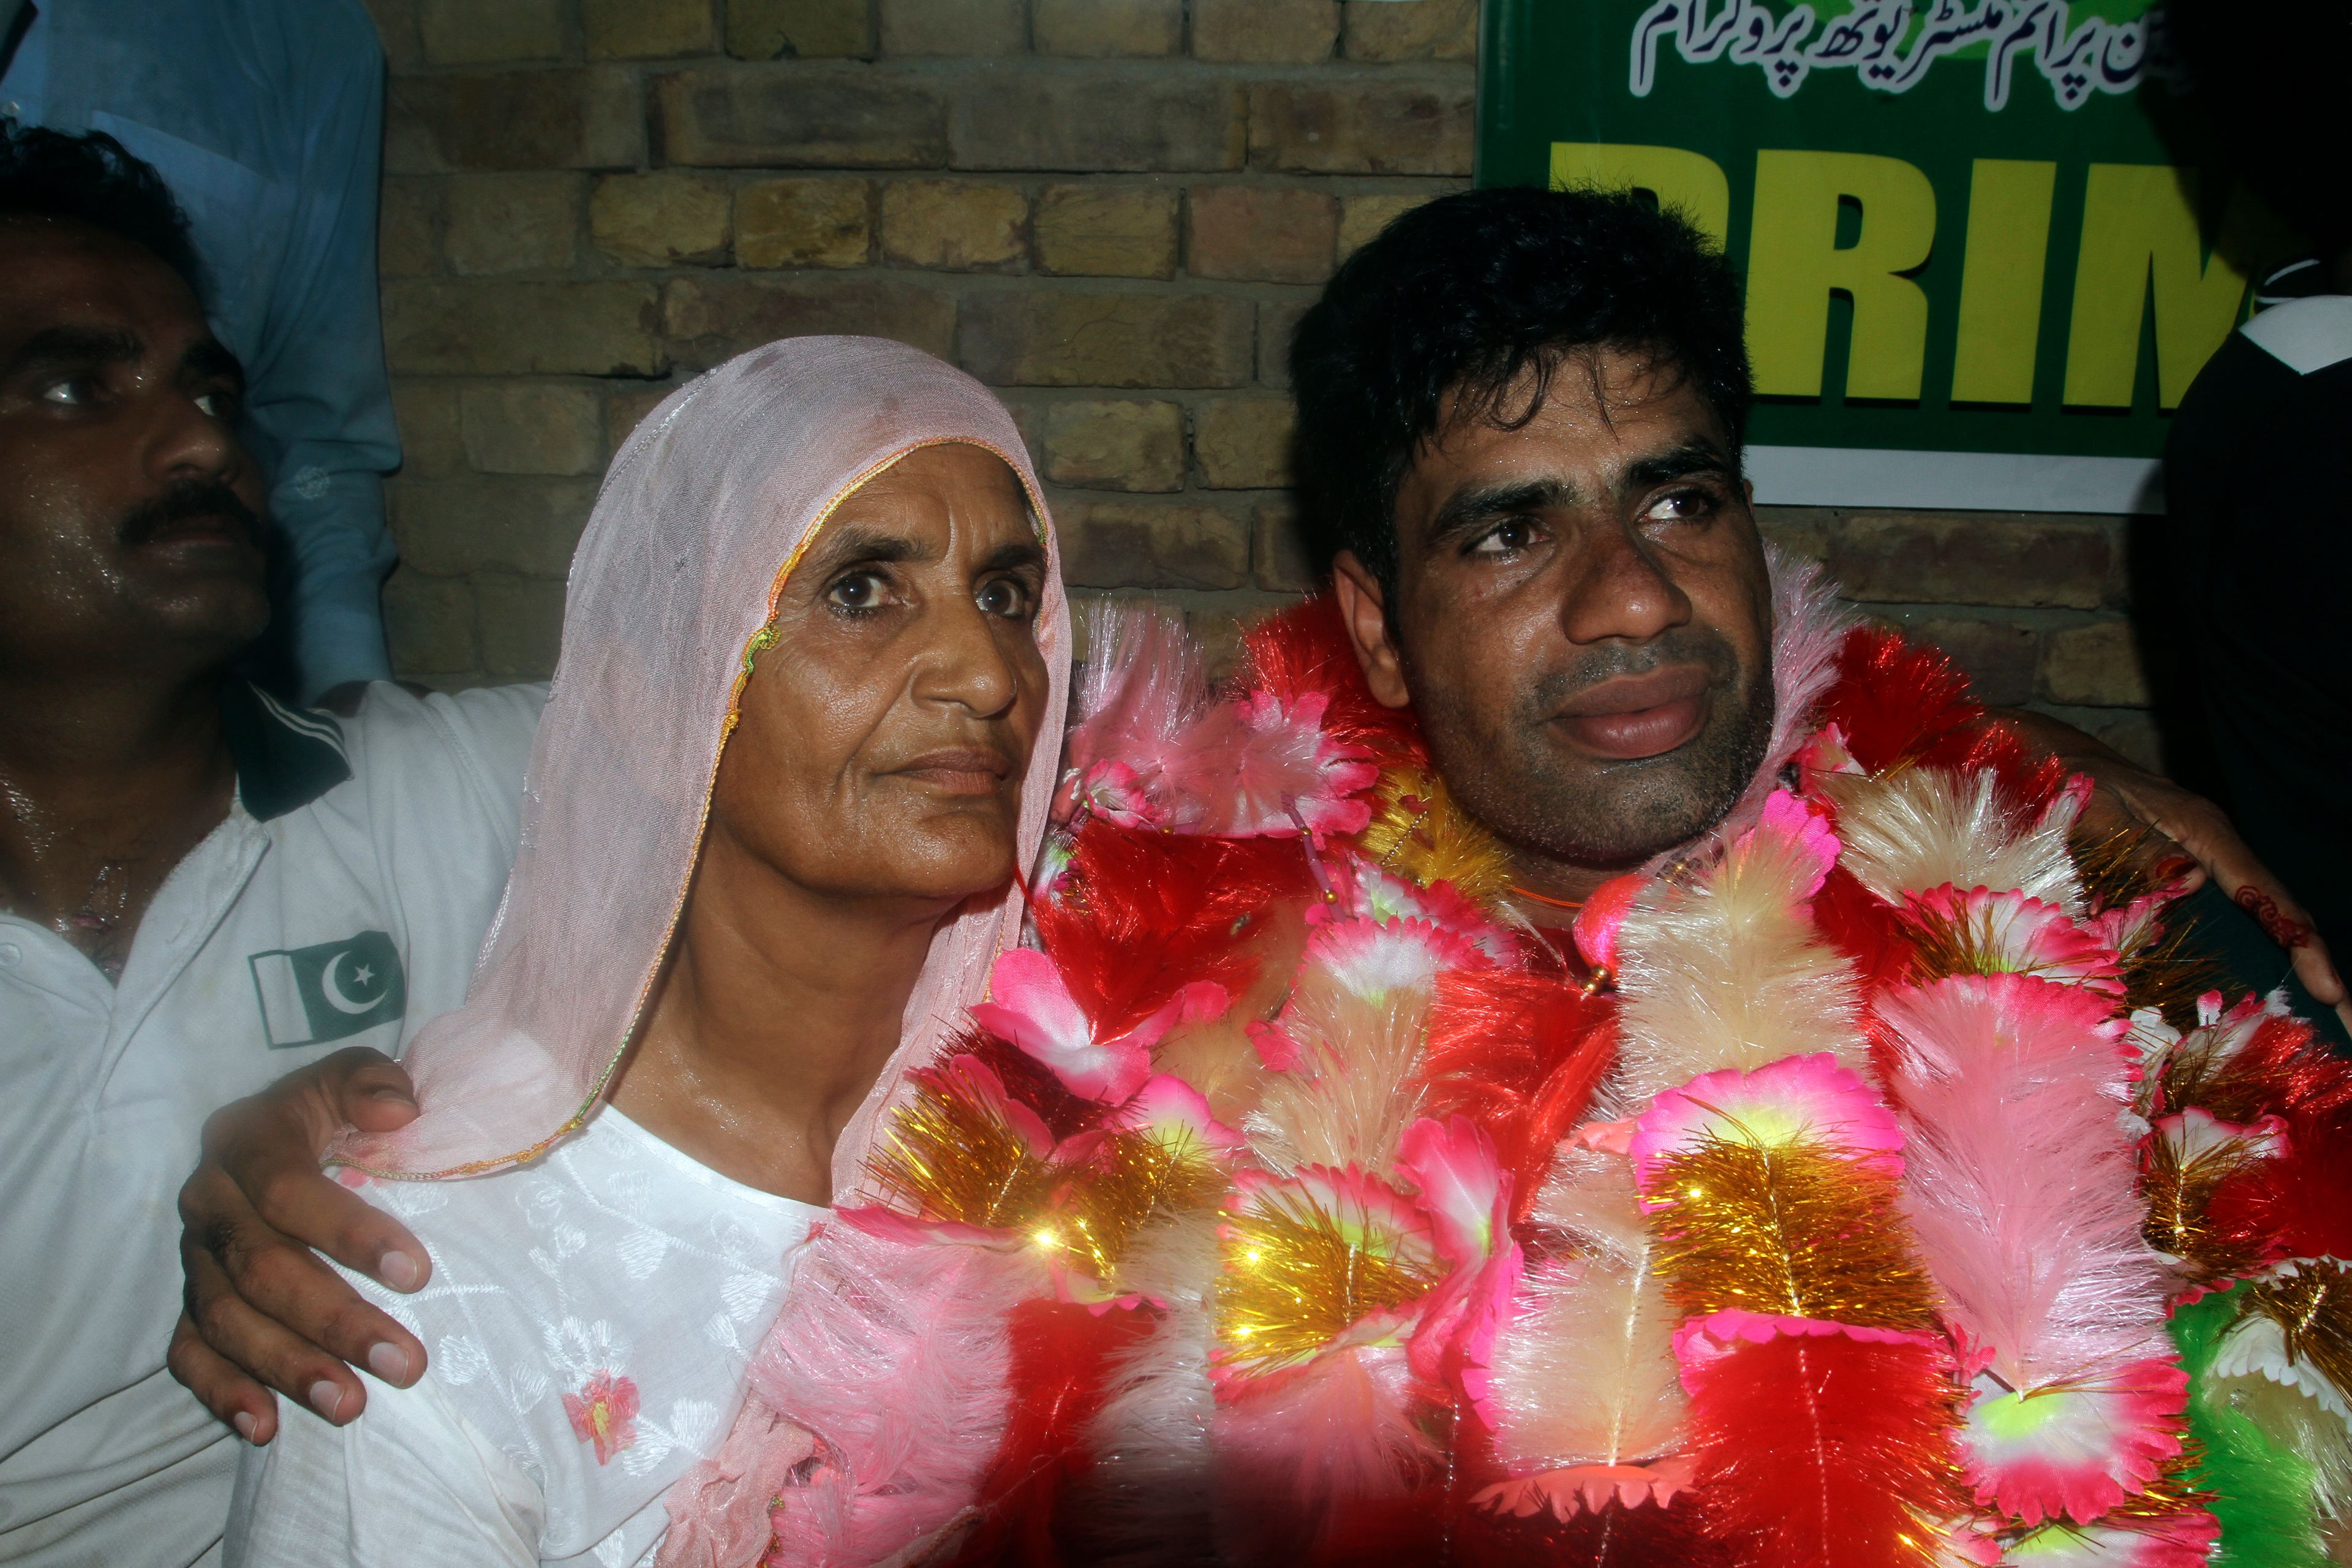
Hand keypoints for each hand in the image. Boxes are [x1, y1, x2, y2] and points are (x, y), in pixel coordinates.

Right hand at [168, 1048, 431, 1443]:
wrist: (284, 1133)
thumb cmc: (334, 1109)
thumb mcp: (352, 1076)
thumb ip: (371, 1081)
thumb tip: (396, 1112)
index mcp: (244, 1138)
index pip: (286, 1189)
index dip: (349, 1232)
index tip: (418, 1274)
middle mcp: (208, 1199)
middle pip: (260, 1268)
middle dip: (333, 1320)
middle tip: (405, 1364)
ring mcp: (194, 1257)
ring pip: (227, 1320)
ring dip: (288, 1368)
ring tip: (351, 1406)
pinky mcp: (190, 1302)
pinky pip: (190, 1353)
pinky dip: (222, 1393)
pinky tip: (265, 1428)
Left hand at [1992, 708, 2349, 1036]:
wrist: (2051, 757)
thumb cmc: (2072, 782)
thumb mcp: (2100, 813)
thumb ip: (2140, 849)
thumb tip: (2191, 882)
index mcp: (2204, 831)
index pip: (2265, 895)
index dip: (2301, 945)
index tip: (2330, 991)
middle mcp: (2211, 848)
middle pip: (2275, 911)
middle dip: (2312, 965)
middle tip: (2347, 1022)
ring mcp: (2196, 860)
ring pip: (2250, 919)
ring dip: (2282, 966)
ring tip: (2320, 1019)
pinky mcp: (2173, 872)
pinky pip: (2217, 917)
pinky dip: (2242, 953)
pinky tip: (2252, 991)